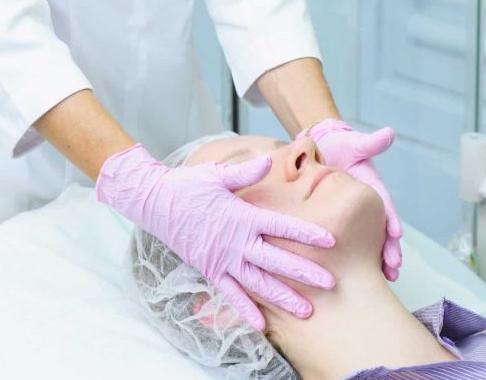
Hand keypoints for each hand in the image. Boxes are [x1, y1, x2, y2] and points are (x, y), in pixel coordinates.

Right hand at [96, 144, 335, 330]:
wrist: (155, 203)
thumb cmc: (187, 185)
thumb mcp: (217, 174)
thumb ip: (246, 172)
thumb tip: (269, 162)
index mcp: (242, 217)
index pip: (281, 227)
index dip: (306, 234)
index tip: (330, 242)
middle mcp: (235, 242)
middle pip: (275, 261)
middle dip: (304, 273)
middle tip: (331, 284)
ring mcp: (222, 259)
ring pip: (257, 283)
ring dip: (282, 297)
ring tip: (305, 310)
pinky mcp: (210, 269)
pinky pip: (230, 293)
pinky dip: (244, 309)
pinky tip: (261, 324)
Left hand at [302, 120, 402, 280]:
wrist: (319, 150)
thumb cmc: (338, 146)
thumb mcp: (353, 144)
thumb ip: (369, 143)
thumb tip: (388, 134)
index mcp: (372, 188)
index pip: (384, 206)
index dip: (391, 220)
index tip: (396, 235)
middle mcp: (366, 204)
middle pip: (381, 229)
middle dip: (389, 248)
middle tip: (393, 267)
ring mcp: (354, 213)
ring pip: (369, 239)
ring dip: (378, 258)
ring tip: (386, 276)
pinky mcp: (340, 219)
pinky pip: (350, 239)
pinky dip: (357, 256)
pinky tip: (358, 274)